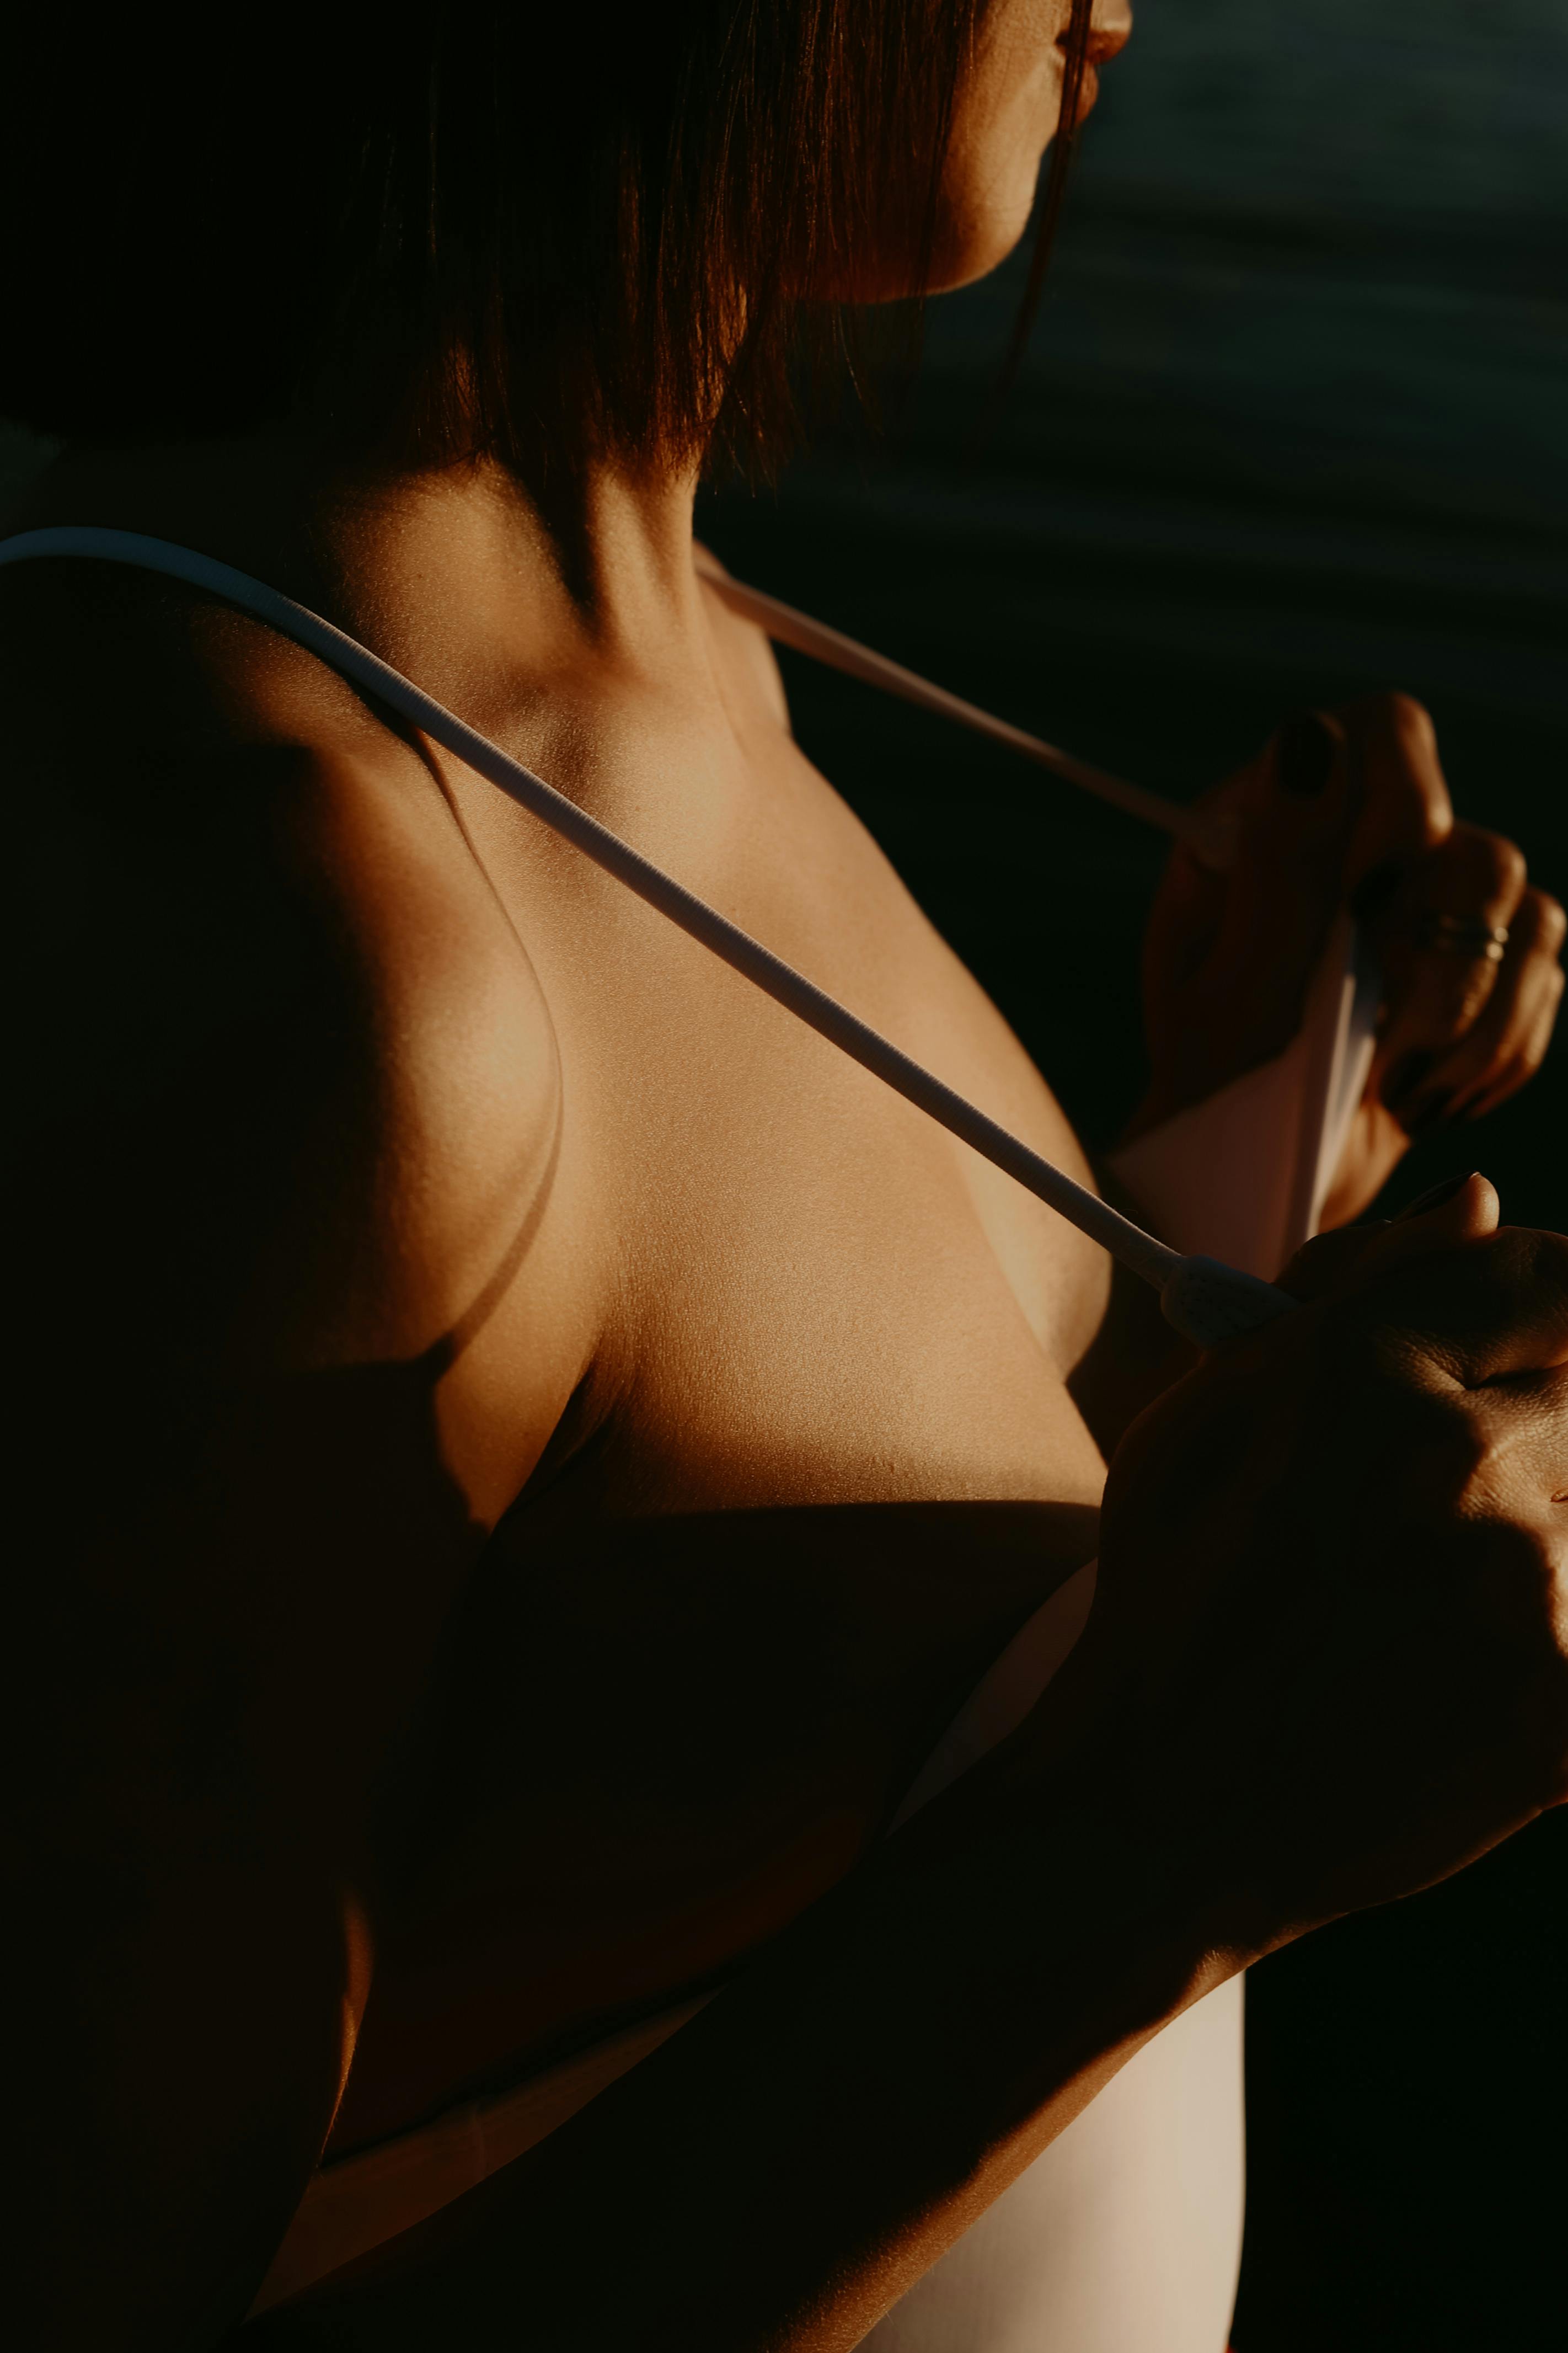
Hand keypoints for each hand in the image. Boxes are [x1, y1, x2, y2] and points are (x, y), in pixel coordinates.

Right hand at [1077, 1175, 1567, 1951]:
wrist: (1159, 1817)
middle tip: (1470, 1507)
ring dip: (1550, 1542)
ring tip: (1444, 1610)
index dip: (1567, 1304)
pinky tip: (1475, 1673)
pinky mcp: (1567, 1709)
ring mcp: (1528, 1588)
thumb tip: (1482, 1199)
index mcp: (1357, 1368)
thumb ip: (1353, 1296)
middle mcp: (1457, 1459)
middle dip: (1546, 1443)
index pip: (1556, 1277)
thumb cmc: (1176, 1603)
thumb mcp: (1205, 1418)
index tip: (1555, 1346)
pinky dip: (1554, 1639)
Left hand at [1128, 695, 1563, 1224]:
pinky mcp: (1491, 967)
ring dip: (1466, 1019)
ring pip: (1529, 912)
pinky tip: (1421, 1093)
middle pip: (1474, 843)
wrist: (1248, 1176)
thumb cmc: (1209, 1082)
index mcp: (1287, 822)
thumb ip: (1272, 872)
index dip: (1401, 808)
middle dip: (1436, 959)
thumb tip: (1309, 738)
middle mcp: (1371, 847)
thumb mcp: (1219, 992)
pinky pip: (1545, 980)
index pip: (1387, 732)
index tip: (1359, 909)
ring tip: (1390, 1083)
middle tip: (1373, 1037)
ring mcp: (1437, 904)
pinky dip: (1492, 1053)